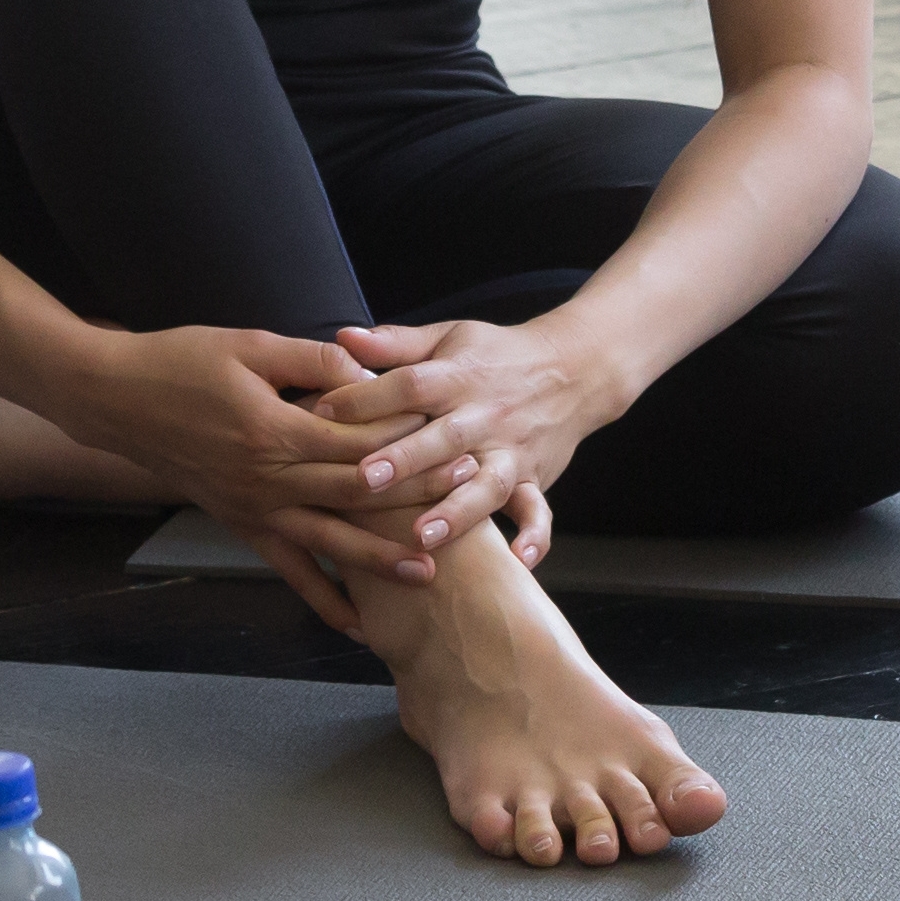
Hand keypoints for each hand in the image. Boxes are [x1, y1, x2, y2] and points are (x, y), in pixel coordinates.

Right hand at [46, 323, 525, 628]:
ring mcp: (254, 510)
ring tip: (428, 576)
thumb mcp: (249, 346)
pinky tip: (355, 623)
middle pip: (355, 496)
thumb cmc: (181, 363)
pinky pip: (288, 569)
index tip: (455, 443)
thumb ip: (311, 362)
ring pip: (327, 544)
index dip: (409, 447)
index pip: (358, 445)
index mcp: (275, 432)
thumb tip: (364, 372)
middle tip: (467, 503)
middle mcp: (267, 481)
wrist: (117, 401)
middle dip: (413, 501)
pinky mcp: (243, 525)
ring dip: (377, 561)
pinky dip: (322, 598)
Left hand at [309, 315, 623, 516]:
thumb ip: (395, 343)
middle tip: (367, 480)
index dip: (368, 398)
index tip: (323, 413)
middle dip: (407, 459)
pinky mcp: (535, 478)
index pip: (410, 385)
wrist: (576, 369)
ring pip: (487, 483)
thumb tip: (342, 338)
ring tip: (422, 535)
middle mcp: (486, 415)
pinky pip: (540, 510)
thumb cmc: (495, 356)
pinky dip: (533, 536)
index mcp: (458, 376)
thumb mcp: (448, 338)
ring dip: (457, 511)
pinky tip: (517, 562)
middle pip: (446, 437)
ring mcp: (513, 450)